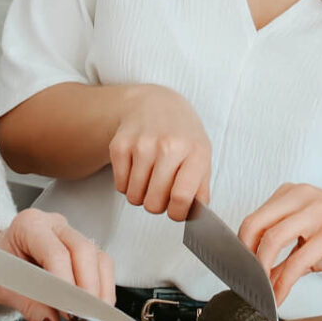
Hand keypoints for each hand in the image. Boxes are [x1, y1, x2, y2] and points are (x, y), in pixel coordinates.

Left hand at [0, 209, 116, 320]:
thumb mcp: (1, 287)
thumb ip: (27, 304)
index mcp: (29, 225)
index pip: (56, 253)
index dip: (66, 284)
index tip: (69, 310)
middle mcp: (54, 224)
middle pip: (84, 250)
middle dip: (88, 287)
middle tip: (85, 316)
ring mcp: (71, 234)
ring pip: (98, 257)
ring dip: (101, 289)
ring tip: (94, 316)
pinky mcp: (82, 249)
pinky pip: (101, 265)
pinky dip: (102, 287)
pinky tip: (96, 308)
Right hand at [107, 85, 211, 221]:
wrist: (155, 104)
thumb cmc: (182, 134)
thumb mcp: (202, 155)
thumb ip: (201, 188)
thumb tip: (198, 216)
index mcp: (195, 152)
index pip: (181, 197)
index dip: (177, 213)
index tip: (176, 210)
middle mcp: (168, 146)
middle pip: (154, 203)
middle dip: (157, 205)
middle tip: (161, 191)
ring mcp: (142, 145)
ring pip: (134, 197)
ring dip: (141, 195)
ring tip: (150, 179)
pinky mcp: (119, 145)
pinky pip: (119, 186)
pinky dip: (127, 184)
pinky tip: (137, 169)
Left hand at [238, 184, 321, 304]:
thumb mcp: (315, 243)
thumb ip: (289, 257)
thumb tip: (264, 280)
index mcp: (293, 194)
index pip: (254, 219)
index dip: (240, 248)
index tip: (238, 273)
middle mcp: (301, 197)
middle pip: (253, 224)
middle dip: (243, 258)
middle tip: (244, 283)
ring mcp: (317, 212)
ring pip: (271, 239)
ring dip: (260, 271)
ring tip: (260, 292)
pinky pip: (298, 260)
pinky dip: (284, 282)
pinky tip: (280, 296)